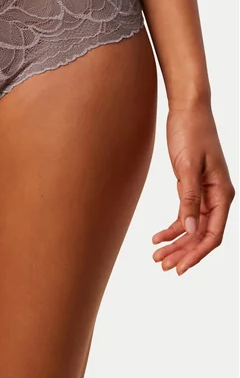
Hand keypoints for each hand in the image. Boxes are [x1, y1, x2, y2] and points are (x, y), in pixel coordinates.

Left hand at [152, 104, 234, 274]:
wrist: (187, 109)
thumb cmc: (191, 132)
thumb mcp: (187, 167)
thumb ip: (189, 198)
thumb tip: (189, 229)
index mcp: (222, 194)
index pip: (212, 234)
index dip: (196, 254)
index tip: (179, 268)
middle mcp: (217, 197)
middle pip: (202, 235)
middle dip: (183, 252)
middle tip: (162, 265)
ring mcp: (205, 193)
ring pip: (192, 227)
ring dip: (176, 243)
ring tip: (156, 255)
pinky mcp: (192, 186)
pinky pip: (185, 214)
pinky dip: (173, 227)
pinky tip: (158, 236)